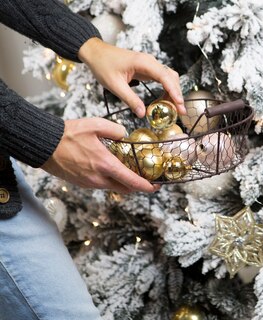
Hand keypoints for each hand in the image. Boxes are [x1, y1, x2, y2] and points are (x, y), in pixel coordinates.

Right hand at [41, 118, 158, 193]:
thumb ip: (115, 129)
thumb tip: (124, 135)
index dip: (146, 186)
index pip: (132, 181)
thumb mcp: (95, 124)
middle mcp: (98, 178)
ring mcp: (89, 183)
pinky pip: (102, 185)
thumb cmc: (67, 134)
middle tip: (147, 179)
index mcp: (105, 165)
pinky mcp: (82, 183)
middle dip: (138, 186)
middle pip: (125, 188)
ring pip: (113, 187)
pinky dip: (110, 180)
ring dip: (123, 182)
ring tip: (129, 171)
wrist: (44, 145)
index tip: (156, 186)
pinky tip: (110, 169)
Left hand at [78, 38, 185, 116]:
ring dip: (173, 93)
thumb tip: (142, 114)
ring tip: (174, 108)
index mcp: (143, 62)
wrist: (95, 53)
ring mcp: (150, 65)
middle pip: (171, 78)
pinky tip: (164, 101)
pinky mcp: (148, 69)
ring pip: (169, 78)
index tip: (180, 103)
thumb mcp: (114, 85)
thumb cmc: (102, 65)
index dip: (174, 91)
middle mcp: (150, 62)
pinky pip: (162, 79)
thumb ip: (130, 99)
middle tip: (180, 111)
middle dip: (177, 95)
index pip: (165, 77)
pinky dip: (166, 90)